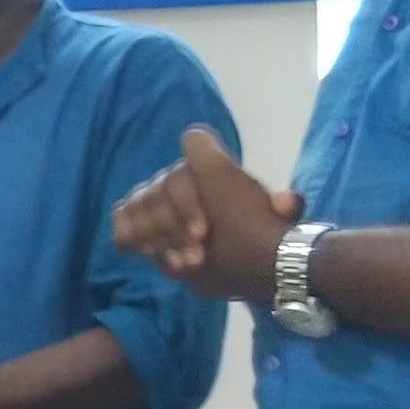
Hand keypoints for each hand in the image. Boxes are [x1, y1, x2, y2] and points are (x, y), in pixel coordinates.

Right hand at [110, 126, 304, 304]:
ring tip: (181, 266)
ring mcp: (159, 194)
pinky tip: (146, 252)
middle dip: (176, 227)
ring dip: (157, 238)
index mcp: (215, 166)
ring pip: (141, 204)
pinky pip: (124, 214)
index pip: (195, 142)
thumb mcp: (279, 219)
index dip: (193, 182)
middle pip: (164, 187)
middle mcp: (184, 174)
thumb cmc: (258, 233)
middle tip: (196, 258)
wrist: (248, 258)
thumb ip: (285, 205)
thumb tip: (286, 201)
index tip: (203, 230)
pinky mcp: (143, 216)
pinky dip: (129, 231)